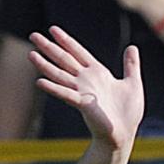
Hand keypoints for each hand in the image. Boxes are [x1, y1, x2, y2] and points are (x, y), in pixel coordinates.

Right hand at [28, 26, 143, 150]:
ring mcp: (82, 92)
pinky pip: (66, 94)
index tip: (53, 29)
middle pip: (64, 60)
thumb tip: (132, 47)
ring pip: (60, 75)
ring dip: (45, 65)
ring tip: (31, 54)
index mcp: (97, 73)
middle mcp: (86, 81)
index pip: (78, 53)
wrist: (125, 134)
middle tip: (33, 35)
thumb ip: (131, 65)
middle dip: (49, 47)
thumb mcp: (133, 83)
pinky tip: (40, 82)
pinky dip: (53, 88)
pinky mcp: (83, 105)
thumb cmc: (128, 113)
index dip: (66, 41)